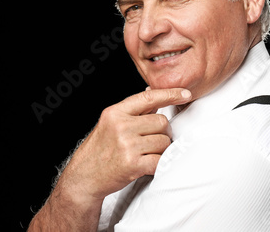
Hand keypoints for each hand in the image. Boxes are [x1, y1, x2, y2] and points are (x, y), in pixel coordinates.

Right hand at [58, 88, 191, 203]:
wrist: (84, 177)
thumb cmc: (99, 149)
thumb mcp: (110, 123)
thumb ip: (132, 110)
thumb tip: (153, 93)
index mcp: (115, 112)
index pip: (148, 98)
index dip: (170, 94)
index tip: (185, 94)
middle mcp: (121, 126)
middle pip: (161, 122)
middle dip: (161, 132)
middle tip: (150, 141)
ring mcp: (127, 145)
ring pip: (164, 141)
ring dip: (160, 149)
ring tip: (144, 154)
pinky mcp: (133, 164)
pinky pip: (160, 160)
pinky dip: (158, 164)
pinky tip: (147, 164)